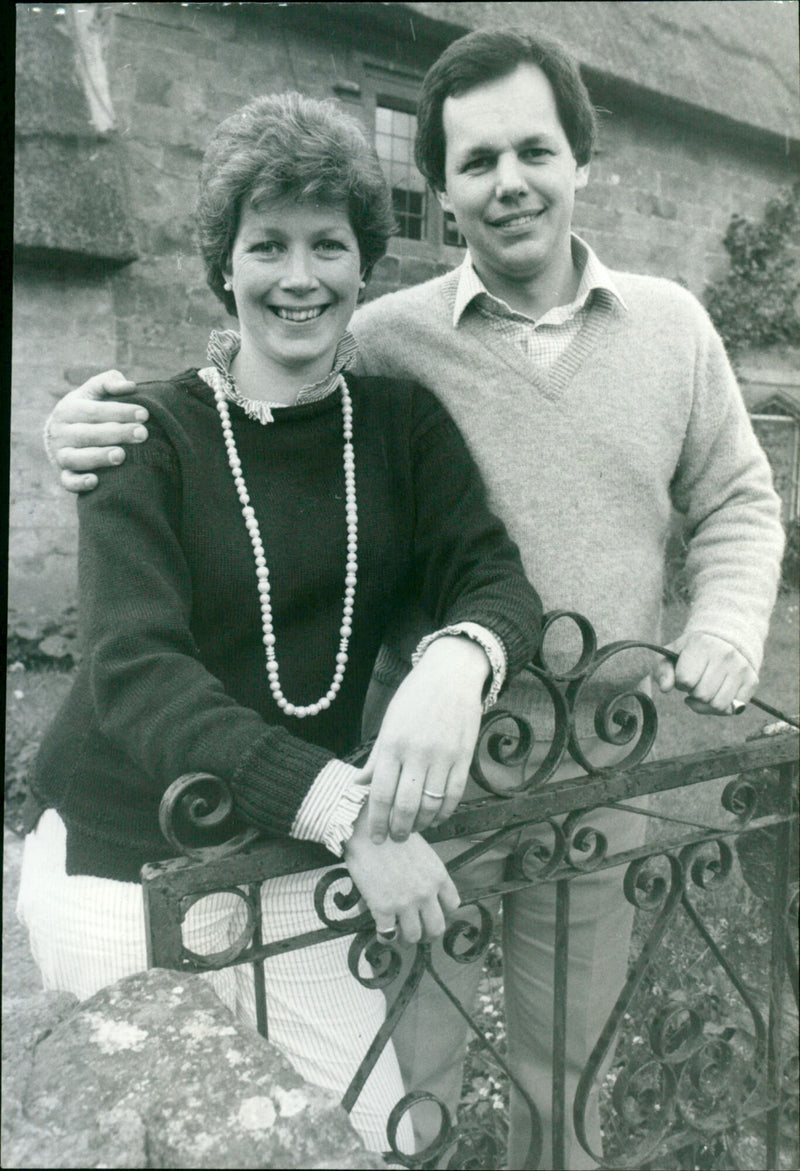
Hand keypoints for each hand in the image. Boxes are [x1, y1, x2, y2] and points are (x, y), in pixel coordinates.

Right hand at [47, 370, 147, 491]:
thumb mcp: (94, 392)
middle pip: (87, 434)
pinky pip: (68, 482)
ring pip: (76, 458)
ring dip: (98, 457)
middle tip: (143, 434)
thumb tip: (129, 386)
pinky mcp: (64, 475)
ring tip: (121, 455)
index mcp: (68, 409)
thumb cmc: (88, 409)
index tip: (144, 414)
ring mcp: (61, 455)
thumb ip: (109, 383)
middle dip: (116, 434)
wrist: (62, 434)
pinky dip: (79, 483)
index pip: (94, 410)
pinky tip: (95, 481)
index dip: (120, 411)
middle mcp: (61, 432)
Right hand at [343, 806, 459, 944]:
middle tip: (418, 931)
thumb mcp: (420, 851)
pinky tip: (382, 931)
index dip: (442, 912)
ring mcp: (406, 903)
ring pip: (414, 937)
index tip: (432, 911)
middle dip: (428, 933)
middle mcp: (426, 892)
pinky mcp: (384, 909)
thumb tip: (414, 893)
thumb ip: (423, 874)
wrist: (366, 830)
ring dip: (407, 938)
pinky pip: (388, 935)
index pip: (453, 905)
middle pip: (437, 928)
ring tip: (399, 935)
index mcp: (438, 875)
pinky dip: (385, 937)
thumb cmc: (390, 834)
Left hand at [365, 636, 487, 843]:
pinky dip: (445, 812)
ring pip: (431, 804)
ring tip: (414, 828)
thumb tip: (358, 784)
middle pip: (406, 805)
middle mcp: (417, 753)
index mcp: (392, 744)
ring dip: (421, 823)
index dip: (377, 822)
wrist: (452, 674)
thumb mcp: (389, 722)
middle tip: (395, 838)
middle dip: (398, 829)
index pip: (381, 794)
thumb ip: (376, 757)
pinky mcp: (464, 757)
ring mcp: (443, 756)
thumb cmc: (416, 696)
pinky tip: (437, 817)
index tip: (375, 838)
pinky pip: (455, 795)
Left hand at [654, 631, 756, 714]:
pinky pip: (733, 709)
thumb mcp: (672, 655)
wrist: (725, 640)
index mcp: (702, 645)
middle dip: (694, 693)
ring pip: (718, 705)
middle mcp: (725, 654)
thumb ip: (662, 671)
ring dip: (708, 703)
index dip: (680, 682)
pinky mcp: (752, 681)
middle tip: (697, 681)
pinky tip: (718, 694)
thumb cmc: (692, 652)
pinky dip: (722, 708)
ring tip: (706, 689)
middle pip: (702, 695)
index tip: (684, 675)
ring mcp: (741, 668)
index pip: (685, 680)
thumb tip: (665, 688)